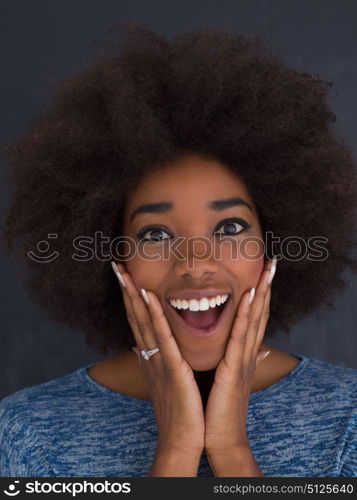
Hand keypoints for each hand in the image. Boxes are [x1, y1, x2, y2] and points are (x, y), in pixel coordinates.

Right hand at [111, 261, 204, 453]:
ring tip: (124, 272)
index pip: (139, 321)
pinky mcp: (170, 368)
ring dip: (133, 295)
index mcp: (152, 357)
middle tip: (117, 266)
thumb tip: (140, 347)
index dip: (131, 298)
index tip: (126, 277)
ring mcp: (157, 360)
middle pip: (135, 316)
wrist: (182, 441)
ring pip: (143, 321)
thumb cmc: (179, 412)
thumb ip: (155, 360)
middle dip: (126, 290)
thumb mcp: (165, 381)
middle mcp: (149, 355)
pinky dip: (153, 315)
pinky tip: (147, 295)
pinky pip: (161, 337)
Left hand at [204, 257, 276, 452]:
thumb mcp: (229, 380)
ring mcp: (243, 359)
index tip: (263, 273)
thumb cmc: (219, 408)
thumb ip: (236, 361)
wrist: (218, 437)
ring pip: (255, 319)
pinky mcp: (234, 368)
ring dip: (262, 291)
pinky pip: (240, 335)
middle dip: (266, 287)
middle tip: (272, 262)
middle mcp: (247, 353)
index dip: (261, 295)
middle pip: (260, 313)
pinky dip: (247, 313)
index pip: (254, 319)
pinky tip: (251, 294)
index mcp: (243, 355)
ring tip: (267, 269)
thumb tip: (254, 353)